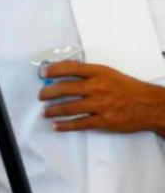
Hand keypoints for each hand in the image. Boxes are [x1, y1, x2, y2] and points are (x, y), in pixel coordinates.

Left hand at [39, 61, 164, 133]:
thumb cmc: (128, 88)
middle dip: (48, 92)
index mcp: (99, 72)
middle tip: (40, 96)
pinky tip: (56, 125)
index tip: (42, 73)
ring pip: (69, 107)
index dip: (53, 70)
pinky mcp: (104, 121)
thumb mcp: (109, 73)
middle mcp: (98, 87)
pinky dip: (65, 125)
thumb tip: (64, 71)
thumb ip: (88, 73)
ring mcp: (100, 105)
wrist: (151, 105)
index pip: (70, 68)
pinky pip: (80, 123)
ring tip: (45, 112)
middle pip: (65, 88)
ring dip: (53, 110)